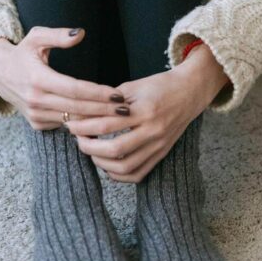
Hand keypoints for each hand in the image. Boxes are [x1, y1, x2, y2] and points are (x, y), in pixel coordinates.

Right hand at [0, 27, 129, 128]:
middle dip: (103, 110)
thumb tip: (81, 33)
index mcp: (37, 79)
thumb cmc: (23, 52)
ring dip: (96, 120)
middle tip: (127, 109)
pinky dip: (81, 124)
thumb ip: (58, 35)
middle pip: (77, 109)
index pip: (74, 89)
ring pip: (71, 120)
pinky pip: (63, 124)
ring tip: (119, 117)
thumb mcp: (36, 37)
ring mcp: (35, 115)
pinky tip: (100, 120)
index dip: (98, 93)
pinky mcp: (36, 124)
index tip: (118, 95)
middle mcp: (35, 100)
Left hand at [69, 65, 206, 182]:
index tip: (71, 125)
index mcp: (144, 111)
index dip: (84, 127)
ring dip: (102, 163)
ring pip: (125, 167)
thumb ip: (110, 101)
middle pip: (114, 150)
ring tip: (92, 152)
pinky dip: (119, 175)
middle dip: (89, 148)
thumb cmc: (160, 85)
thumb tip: (83, 112)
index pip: (106, 124)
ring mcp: (158, 145)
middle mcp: (152, 131)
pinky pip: (138, 174)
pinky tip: (108, 165)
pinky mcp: (161, 154)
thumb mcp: (134, 86)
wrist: (190, 92)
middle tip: (79, 140)